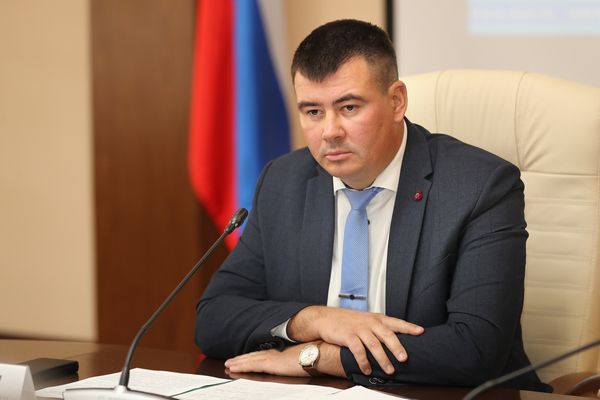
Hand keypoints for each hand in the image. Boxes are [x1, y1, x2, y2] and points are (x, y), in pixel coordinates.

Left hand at [224, 342, 344, 377]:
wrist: (318, 352)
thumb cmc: (316, 356)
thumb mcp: (305, 358)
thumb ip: (298, 360)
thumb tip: (300, 363)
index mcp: (283, 353)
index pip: (265, 355)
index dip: (254, 356)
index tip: (246, 358)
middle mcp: (276, 353)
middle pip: (255, 356)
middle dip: (242, 359)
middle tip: (231, 361)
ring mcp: (272, 357)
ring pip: (250, 360)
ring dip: (239, 362)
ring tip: (229, 364)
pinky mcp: (271, 363)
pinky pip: (252, 365)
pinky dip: (241, 365)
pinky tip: (234, 367)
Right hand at [287, 306, 423, 375]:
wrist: (326, 318)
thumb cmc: (348, 321)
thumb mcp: (366, 320)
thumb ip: (380, 328)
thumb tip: (396, 341)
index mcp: (377, 318)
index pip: (396, 322)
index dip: (409, 327)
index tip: (421, 332)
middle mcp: (370, 322)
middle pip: (387, 335)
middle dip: (397, 347)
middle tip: (404, 358)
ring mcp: (359, 329)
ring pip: (374, 345)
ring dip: (383, 359)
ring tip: (390, 370)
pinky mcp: (348, 336)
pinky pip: (358, 351)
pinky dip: (364, 362)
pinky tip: (368, 369)